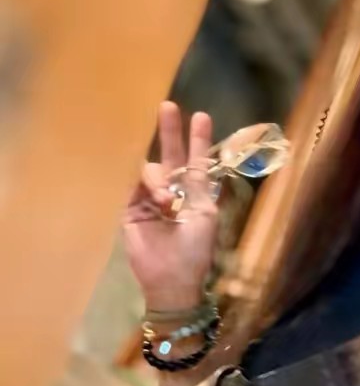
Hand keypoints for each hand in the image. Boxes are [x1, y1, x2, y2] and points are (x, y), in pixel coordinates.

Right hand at [124, 101, 217, 310]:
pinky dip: (141, 183)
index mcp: (195, 193)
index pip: (196, 161)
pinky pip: (130, 186)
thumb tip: (187, 163)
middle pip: (170, 155)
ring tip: (167, 202)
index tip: (201, 116)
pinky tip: (150, 190)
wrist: (173, 279)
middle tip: (169, 106)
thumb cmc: (196, 249)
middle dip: (170, 132)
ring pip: (150, 171)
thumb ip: (195, 186)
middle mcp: (173, 191)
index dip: (199, 140)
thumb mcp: (204, 214)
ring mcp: (149, 199)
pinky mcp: (130, 209)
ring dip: (158, 180)